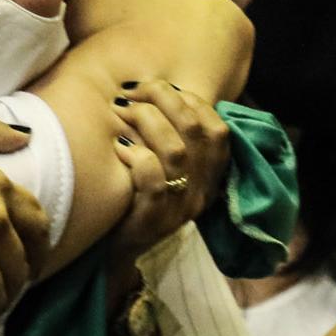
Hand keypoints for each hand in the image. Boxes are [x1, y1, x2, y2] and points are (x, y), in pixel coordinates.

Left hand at [107, 80, 227, 255]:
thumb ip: (171, 133)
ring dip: (145, 121)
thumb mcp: (164, 165)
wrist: (119, 249)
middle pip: (195, 130)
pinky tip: (117, 147)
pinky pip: (153, 180)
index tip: (158, 87)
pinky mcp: (154, 221)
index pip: (218, 128)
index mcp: (211, 175)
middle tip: (132, 92)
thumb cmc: (138, 194)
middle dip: (163, 99)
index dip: (190, 100)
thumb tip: (158, 87)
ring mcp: (180, 208)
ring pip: (175, 151)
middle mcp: (202, 192)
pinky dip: (135, 155)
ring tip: (121, 111)